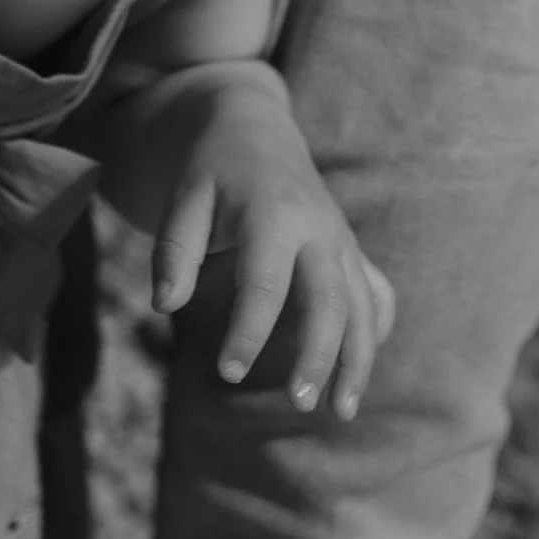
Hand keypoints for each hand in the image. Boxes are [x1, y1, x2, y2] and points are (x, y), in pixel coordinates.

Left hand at [148, 68, 394, 415]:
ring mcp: (340, 240)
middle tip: (299, 404)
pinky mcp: (350, 251)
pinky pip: (374, 295)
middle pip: (329, 298)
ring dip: (357, 359)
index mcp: (272, 212)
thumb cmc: (209, 169)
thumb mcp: (182, 197)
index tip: (227, 373)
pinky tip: (357, 374)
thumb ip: (173, 250)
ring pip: (361, 304)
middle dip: (318, 353)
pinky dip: (373, 334)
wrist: (250, 126)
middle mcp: (317, 227)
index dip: (247, 330)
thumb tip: (163, 304)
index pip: (264, 281)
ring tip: (341, 412)